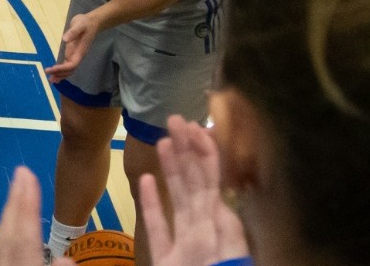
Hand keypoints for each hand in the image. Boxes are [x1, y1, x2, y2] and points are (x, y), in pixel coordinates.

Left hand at [0, 166, 75, 265]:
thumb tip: (68, 260)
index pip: (26, 235)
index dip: (27, 204)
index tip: (27, 175)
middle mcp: (6, 265)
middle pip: (11, 231)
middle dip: (17, 199)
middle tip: (22, 170)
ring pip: (0, 239)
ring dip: (9, 212)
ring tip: (16, 189)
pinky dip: (3, 232)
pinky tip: (6, 226)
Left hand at [45, 12, 102, 81]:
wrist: (91, 22)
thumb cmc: (85, 23)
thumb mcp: (79, 25)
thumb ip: (73, 32)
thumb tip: (64, 39)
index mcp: (80, 51)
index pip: (71, 64)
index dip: (62, 68)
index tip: (52, 68)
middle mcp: (78, 56)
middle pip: (70, 70)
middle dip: (59, 74)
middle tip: (48, 76)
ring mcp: (75, 55)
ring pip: (69, 70)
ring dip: (60, 75)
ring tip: (51, 80)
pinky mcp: (72, 53)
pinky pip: (67, 65)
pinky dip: (61, 71)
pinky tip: (55, 74)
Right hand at [138, 117, 251, 265]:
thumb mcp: (224, 258)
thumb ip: (221, 238)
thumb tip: (221, 212)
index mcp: (215, 232)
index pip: (208, 184)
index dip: (204, 155)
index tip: (197, 126)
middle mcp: (202, 234)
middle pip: (194, 185)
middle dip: (186, 151)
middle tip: (174, 118)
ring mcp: (185, 246)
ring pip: (177, 202)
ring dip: (170, 171)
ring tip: (161, 142)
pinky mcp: (167, 260)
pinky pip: (160, 228)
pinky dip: (153, 205)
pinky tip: (145, 183)